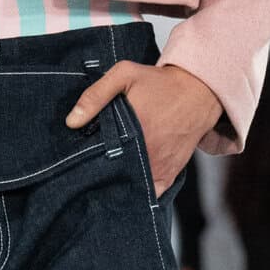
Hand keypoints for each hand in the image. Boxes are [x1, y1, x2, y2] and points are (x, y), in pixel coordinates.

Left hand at [64, 61, 220, 197]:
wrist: (198, 91)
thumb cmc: (160, 83)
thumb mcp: (124, 75)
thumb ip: (96, 95)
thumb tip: (72, 121)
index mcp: (131, 132)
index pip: (97, 159)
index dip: (84, 161)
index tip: (75, 161)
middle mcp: (146, 155)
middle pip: (111, 176)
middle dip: (98, 175)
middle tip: (86, 170)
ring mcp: (158, 168)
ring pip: (130, 188)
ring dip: (116, 185)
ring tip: (102, 180)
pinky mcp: (169, 174)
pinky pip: (150, 194)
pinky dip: (138, 193)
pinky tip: (125, 187)